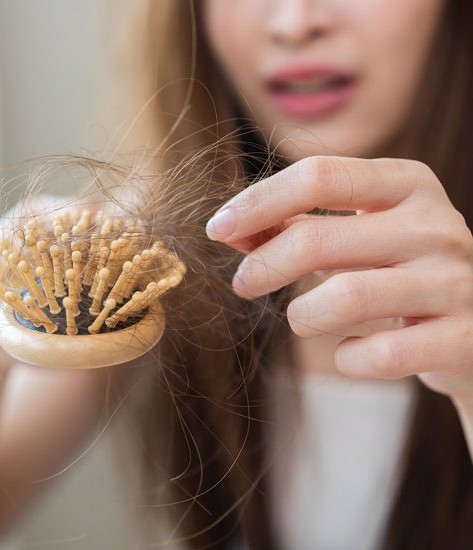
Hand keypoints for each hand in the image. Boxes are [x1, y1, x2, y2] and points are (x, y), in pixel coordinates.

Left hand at [206, 156, 472, 399]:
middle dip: (264, 265)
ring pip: (346, 298)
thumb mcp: (357, 236)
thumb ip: (296, 226)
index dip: (259, 201)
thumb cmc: (398, 271)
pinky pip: (379, 355)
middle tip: (242, 283)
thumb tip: (230, 229)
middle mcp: (437, 224)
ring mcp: (455, 281)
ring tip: (301, 318)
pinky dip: (347, 358)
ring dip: (303, 315)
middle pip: (318, 238)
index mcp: (408, 184)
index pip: (319, 175)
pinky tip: (349, 352)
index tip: (217, 228)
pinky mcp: (463, 338)